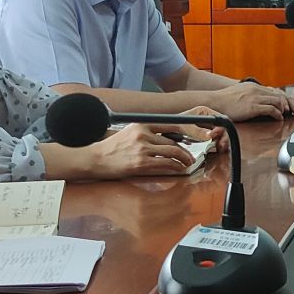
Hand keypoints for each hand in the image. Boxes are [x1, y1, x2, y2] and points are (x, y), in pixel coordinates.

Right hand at [84, 123, 199, 177]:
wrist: (94, 159)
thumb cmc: (112, 149)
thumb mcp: (129, 133)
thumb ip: (148, 134)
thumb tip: (169, 140)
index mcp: (141, 124)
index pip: (171, 124)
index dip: (189, 129)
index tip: (198, 134)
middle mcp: (143, 134)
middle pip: (173, 141)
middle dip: (186, 150)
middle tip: (192, 156)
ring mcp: (142, 148)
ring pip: (172, 152)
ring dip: (183, 159)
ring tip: (188, 163)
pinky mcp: (141, 162)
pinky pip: (165, 164)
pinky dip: (175, 167)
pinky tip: (178, 169)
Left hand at [161, 106, 227, 152]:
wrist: (163, 132)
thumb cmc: (171, 125)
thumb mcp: (184, 127)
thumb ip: (197, 131)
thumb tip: (210, 136)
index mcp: (205, 112)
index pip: (220, 119)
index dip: (222, 128)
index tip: (217, 136)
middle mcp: (207, 119)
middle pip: (223, 127)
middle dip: (223, 136)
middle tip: (221, 145)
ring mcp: (206, 128)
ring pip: (220, 135)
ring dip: (221, 142)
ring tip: (219, 147)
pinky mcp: (204, 137)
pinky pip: (215, 141)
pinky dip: (216, 145)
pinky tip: (214, 149)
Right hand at [206, 82, 293, 120]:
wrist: (214, 102)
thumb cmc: (225, 101)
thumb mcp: (241, 95)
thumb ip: (252, 98)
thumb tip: (260, 105)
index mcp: (254, 87)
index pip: (275, 92)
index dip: (287, 100)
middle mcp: (257, 90)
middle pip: (280, 95)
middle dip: (292, 104)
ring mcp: (255, 97)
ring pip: (278, 101)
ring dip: (286, 109)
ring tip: (292, 114)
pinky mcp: (252, 106)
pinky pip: (270, 109)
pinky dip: (278, 113)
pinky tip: (280, 117)